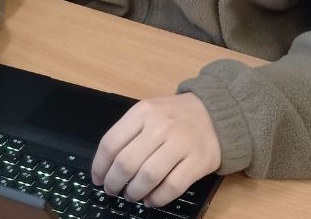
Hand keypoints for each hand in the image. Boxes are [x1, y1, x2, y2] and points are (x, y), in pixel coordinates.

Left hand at [91, 93, 220, 206]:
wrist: (213, 113)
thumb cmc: (173, 116)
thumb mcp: (148, 112)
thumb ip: (129, 133)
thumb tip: (106, 166)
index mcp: (143, 111)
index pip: (111, 142)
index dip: (100, 166)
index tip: (98, 178)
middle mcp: (160, 125)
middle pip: (127, 162)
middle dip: (114, 183)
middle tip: (113, 190)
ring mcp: (180, 143)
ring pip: (148, 177)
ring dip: (134, 192)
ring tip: (132, 195)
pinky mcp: (197, 161)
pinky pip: (172, 187)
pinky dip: (157, 198)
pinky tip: (151, 199)